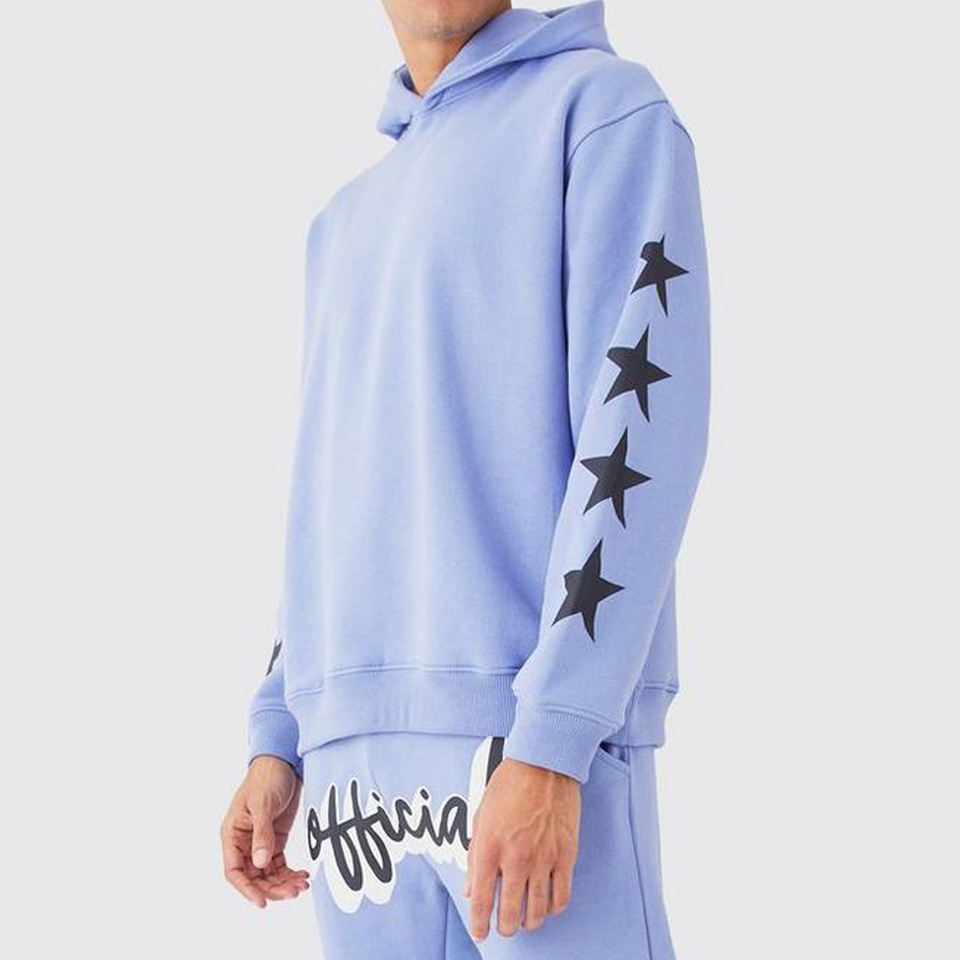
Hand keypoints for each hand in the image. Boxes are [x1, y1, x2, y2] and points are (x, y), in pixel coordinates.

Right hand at [221, 755, 309, 907]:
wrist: (283, 762)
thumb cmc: (266, 778)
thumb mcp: (263, 804)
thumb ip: (261, 834)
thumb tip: (260, 863)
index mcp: (232, 834)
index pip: (234, 871)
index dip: (246, 889)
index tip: (262, 902)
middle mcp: (244, 842)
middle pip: (254, 877)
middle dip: (272, 888)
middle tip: (294, 892)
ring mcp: (260, 842)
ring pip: (268, 873)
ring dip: (283, 882)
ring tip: (302, 885)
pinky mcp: (275, 839)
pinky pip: (279, 864)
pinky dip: (289, 872)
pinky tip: (303, 874)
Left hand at [465, 758, 580, 939]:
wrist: (544, 763)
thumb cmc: (509, 783)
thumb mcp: (481, 816)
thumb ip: (474, 853)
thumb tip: (471, 887)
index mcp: (489, 846)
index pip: (481, 899)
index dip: (479, 923)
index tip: (480, 931)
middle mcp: (515, 857)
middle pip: (509, 912)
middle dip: (504, 927)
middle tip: (504, 927)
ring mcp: (543, 858)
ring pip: (537, 910)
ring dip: (529, 922)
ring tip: (525, 920)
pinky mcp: (565, 855)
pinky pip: (561, 895)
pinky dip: (553, 908)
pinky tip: (547, 906)